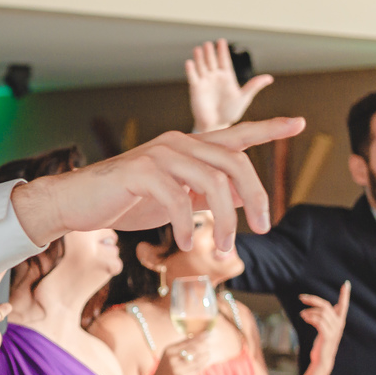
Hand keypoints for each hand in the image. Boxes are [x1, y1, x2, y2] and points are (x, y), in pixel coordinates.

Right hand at [10, 118, 305, 253]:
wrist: (76, 204)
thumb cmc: (124, 202)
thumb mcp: (174, 198)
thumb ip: (206, 194)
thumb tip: (243, 197)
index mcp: (188, 146)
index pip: (236, 134)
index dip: (268, 128)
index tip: (299, 124)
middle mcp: (177, 143)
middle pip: (235, 162)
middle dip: (255, 198)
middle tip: (262, 228)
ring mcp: (159, 154)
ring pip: (212, 182)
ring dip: (225, 220)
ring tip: (221, 250)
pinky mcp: (140, 172)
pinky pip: (177, 198)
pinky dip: (185, 224)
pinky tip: (182, 243)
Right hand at [145, 335, 211, 374]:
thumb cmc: (166, 369)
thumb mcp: (169, 355)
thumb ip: (181, 347)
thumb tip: (197, 337)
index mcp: (169, 350)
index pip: (188, 341)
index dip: (200, 337)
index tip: (208, 334)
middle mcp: (172, 358)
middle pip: (194, 349)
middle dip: (204, 347)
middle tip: (208, 346)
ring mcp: (177, 369)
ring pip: (197, 360)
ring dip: (205, 356)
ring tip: (208, 354)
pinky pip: (196, 370)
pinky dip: (202, 366)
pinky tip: (204, 363)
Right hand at [187, 39, 274, 132]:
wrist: (217, 125)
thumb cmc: (230, 112)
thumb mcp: (244, 98)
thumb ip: (254, 86)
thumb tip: (269, 78)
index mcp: (227, 77)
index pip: (224, 61)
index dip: (223, 51)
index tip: (221, 41)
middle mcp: (215, 77)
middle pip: (212, 61)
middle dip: (211, 53)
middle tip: (209, 44)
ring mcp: (205, 82)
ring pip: (202, 67)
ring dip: (200, 58)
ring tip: (199, 48)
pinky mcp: (196, 89)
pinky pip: (193, 78)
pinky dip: (191, 70)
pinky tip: (189, 62)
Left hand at [301, 281, 350, 371]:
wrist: (322, 359)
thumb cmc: (322, 343)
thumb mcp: (326, 328)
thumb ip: (328, 318)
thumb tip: (328, 307)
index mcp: (339, 321)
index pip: (344, 305)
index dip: (345, 295)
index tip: (346, 283)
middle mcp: (339, 324)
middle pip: (326, 306)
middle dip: (313, 300)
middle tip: (301, 297)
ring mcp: (334, 330)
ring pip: (321, 313)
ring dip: (309, 311)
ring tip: (302, 314)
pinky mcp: (327, 335)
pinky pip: (318, 321)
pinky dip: (310, 318)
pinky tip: (304, 318)